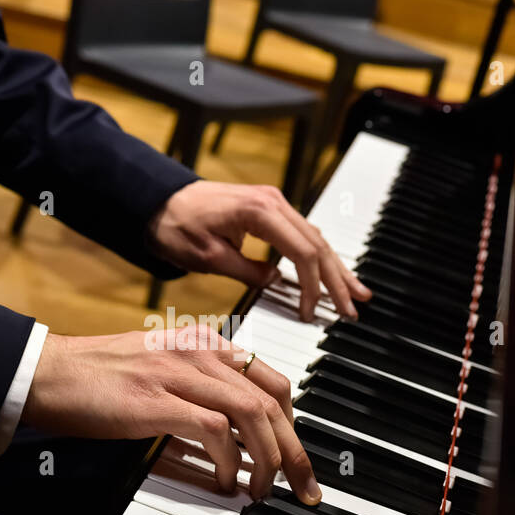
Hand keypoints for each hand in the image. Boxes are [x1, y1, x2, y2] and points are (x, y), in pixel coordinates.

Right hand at [22, 324, 321, 503]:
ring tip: (262, 490)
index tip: (298, 462)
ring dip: (267, 459)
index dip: (293, 426)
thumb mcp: (159, 377)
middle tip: (303, 489)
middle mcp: (198, 351)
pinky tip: (225, 481)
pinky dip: (228, 461)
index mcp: (203, 344)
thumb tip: (233, 451)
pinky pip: (214, 431)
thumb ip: (198, 402)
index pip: (271, 382)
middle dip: (295, 451)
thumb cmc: (96, 380)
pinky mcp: (156, 399)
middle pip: (271, 400)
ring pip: (251, 413)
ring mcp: (177, 373)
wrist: (45, 373)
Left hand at [148, 180, 371, 320]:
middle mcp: (273, 202)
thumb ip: (247, 272)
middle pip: (317, 244)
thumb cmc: (177, 226)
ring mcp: (273, 203)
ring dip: (335, 268)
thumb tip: (276, 284)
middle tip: (352, 309)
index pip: (302, 252)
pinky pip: (302, 234)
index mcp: (261, 212)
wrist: (158, 201)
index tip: (312, 313)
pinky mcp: (268, 209)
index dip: (312, 286)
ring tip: (356, 294)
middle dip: (336, 280)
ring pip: (315, 238)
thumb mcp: (209, 257)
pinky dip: (319, 256)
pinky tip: (332, 273)